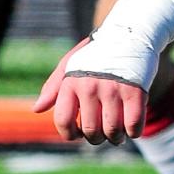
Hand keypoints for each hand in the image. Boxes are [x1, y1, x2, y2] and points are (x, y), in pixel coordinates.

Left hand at [33, 39, 147, 144]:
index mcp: (71, 83)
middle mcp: (90, 87)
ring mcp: (114, 89)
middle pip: (91, 130)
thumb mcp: (72, 64)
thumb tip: (37, 109)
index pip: (63, 121)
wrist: (131, 34)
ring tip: (118, 135)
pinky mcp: (136, 91)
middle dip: (97, 139)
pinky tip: (132, 128)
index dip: (70, 134)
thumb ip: (54, 87)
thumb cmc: (98, 53)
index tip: (79, 133)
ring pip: (113, 130)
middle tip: (103, 135)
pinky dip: (134, 132)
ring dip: (116, 138)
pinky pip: (133, 124)